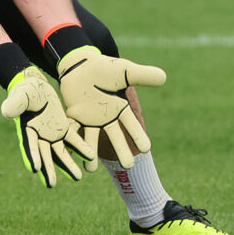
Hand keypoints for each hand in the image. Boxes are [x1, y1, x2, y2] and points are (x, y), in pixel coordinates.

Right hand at [1, 67, 94, 187]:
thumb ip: (15, 104)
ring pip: (61, 152)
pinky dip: (81, 147)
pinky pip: (73, 140)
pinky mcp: (63, 128)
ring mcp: (52, 134)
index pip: (29, 145)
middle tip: (51, 185)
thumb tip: (6, 113)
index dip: (31, 156)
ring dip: (68, 164)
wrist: (37, 85)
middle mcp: (40, 136)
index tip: (34, 168)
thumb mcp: (21, 96)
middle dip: (48, 170)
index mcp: (27, 130)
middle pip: (44, 156)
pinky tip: (91, 156)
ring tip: (78, 177)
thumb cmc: (26, 90)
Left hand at [56, 46, 165, 169]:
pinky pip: (72, 130)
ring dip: (90, 154)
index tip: (146, 149)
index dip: (139, 136)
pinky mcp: (74, 116)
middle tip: (128, 166)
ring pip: (92, 139)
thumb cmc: (105, 68)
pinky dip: (71, 142)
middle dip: (121, 151)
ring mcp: (89, 119)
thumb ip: (142, 75)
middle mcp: (106, 118)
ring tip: (90, 169)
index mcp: (119, 109)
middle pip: (115, 137)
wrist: (81, 65)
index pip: (132, 124)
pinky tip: (70, 154)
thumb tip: (164, 77)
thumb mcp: (125, 71)